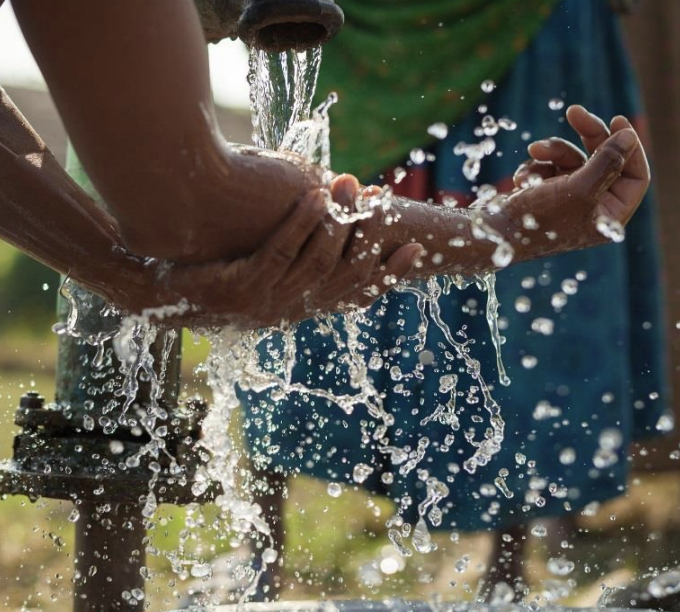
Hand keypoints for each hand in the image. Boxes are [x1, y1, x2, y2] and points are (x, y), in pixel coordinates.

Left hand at [108, 177, 422, 328]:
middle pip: (344, 278)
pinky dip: (300, 221)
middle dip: (369, 239)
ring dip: (337, 222)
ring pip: (317, 263)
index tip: (414, 249)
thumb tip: (327, 222)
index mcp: (298, 309)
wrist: (153, 288)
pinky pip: (279, 251)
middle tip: (384, 204)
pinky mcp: (239, 286)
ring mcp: (264, 301)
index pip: (354, 297)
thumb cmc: (211, 271)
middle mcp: (288, 311)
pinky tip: (314, 194)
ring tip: (351, 188)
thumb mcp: (262, 271)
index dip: (387, 276)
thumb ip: (296, 258)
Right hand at [490, 105, 648, 261]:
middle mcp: (591, 210)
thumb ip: (607, 162)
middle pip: (603, 160)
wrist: (490, 234)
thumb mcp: (578, 188)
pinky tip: (519, 180)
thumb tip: (629, 136)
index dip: (628, 147)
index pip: (635, 176)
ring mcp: (567, 202)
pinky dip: (535, 166)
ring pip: (572, 159)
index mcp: (608, 217)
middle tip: (574, 113)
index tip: (617, 121)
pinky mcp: (544, 195)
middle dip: (587, 136)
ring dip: (552, 151)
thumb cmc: (536, 220)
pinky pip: (549, 167)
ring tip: (533, 150)